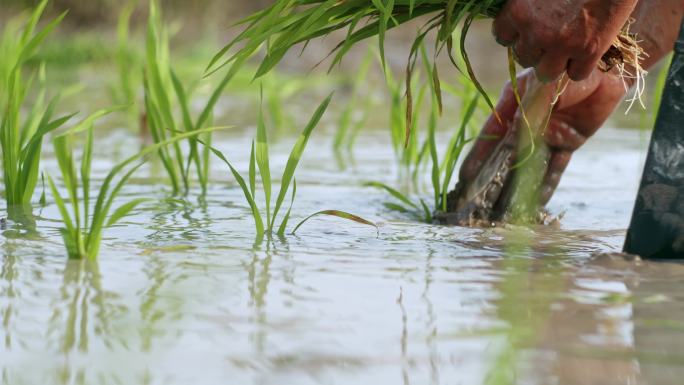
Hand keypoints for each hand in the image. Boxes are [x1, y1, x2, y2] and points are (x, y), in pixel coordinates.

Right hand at [459, 68, 626, 205]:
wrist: (609, 70)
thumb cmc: (570, 71)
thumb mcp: (543, 89)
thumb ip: (528, 115)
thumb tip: (512, 143)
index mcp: (512, 104)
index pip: (491, 134)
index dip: (478, 157)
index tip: (466, 178)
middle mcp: (526, 122)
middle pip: (506, 155)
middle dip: (493, 178)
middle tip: (480, 202)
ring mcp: (546, 133)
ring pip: (528, 165)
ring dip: (518, 186)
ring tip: (504, 209)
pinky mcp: (567, 142)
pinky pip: (554, 167)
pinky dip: (546, 184)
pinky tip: (536, 202)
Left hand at [492, 0, 638, 81]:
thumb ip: (524, 4)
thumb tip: (517, 20)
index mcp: (518, 10)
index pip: (502, 36)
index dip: (516, 35)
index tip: (528, 30)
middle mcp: (536, 31)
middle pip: (524, 57)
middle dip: (536, 50)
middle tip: (553, 35)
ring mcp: (562, 44)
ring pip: (545, 73)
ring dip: (555, 64)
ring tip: (568, 46)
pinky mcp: (589, 51)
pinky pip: (576, 75)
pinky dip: (582, 66)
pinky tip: (588, 48)